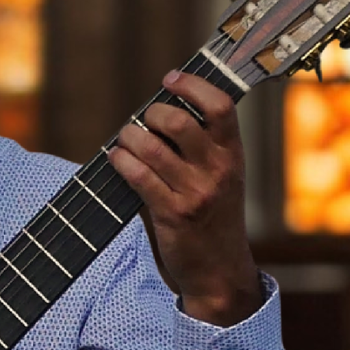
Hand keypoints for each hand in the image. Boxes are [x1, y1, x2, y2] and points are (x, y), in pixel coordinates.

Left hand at [108, 70, 262, 326]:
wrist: (219, 271)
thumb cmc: (214, 217)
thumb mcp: (223, 177)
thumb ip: (203, 146)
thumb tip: (161, 108)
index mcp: (233, 155)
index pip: (221, 106)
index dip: (192, 85)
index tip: (171, 78)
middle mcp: (218, 170)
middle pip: (179, 122)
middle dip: (152, 113)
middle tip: (144, 121)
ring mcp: (196, 193)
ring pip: (151, 147)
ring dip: (129, 137)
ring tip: (125, 141)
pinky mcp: (172, 214)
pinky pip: (138, 176)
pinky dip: (121, 161)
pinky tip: (116, 159)